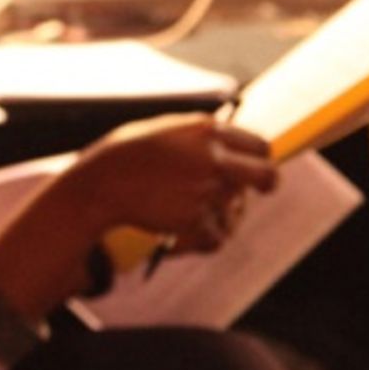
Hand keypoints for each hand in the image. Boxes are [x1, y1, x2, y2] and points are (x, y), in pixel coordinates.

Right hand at [70, 113, 276, 247]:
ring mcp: (207, 190)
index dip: (257, 159)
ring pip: (234, 211)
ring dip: (216, 214)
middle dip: (265, 185)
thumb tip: (228, 147)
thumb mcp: (165, 131)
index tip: (250, 168)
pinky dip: (201, 238)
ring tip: (188, 211)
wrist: (99, 183)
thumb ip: (199, 138)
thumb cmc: (124, 154)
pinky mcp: (195, 220)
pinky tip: (181, 231)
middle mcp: (214, 159)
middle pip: (268, 177)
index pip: (260, 146)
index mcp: (208, 131)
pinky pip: (216, 236)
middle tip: (253, 192)